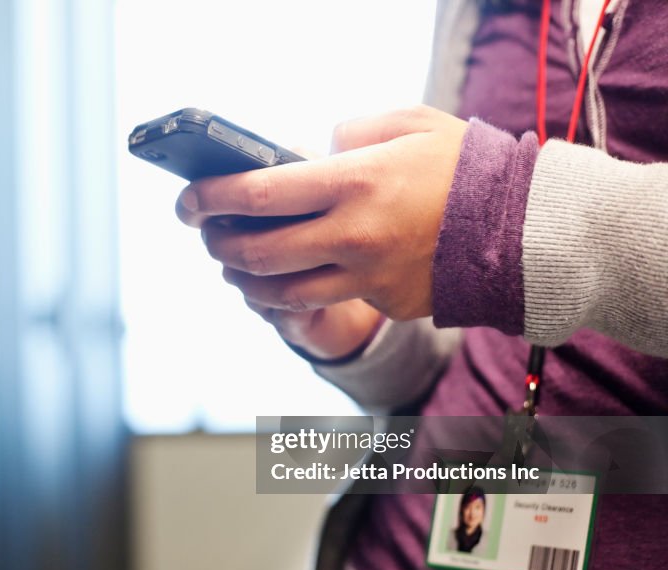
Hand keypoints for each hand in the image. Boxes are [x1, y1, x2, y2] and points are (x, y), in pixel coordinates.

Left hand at [177, 106, 467, 333]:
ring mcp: (368, 277)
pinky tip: (287, 277)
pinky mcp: (384, 303)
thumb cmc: (462, 166)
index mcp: (354, 181)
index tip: (187, 200)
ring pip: (282, 293)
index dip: (210, 198)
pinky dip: (297, 293)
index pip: (257, 193)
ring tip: (234, 263)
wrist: (525, 225)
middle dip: (218, 244)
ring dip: (246, 280)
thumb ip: (347, 134)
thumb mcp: (406, 123)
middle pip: (258, 252)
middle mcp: (354, 234)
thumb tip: (305, 155)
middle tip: (206, 233)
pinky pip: (327, 302)